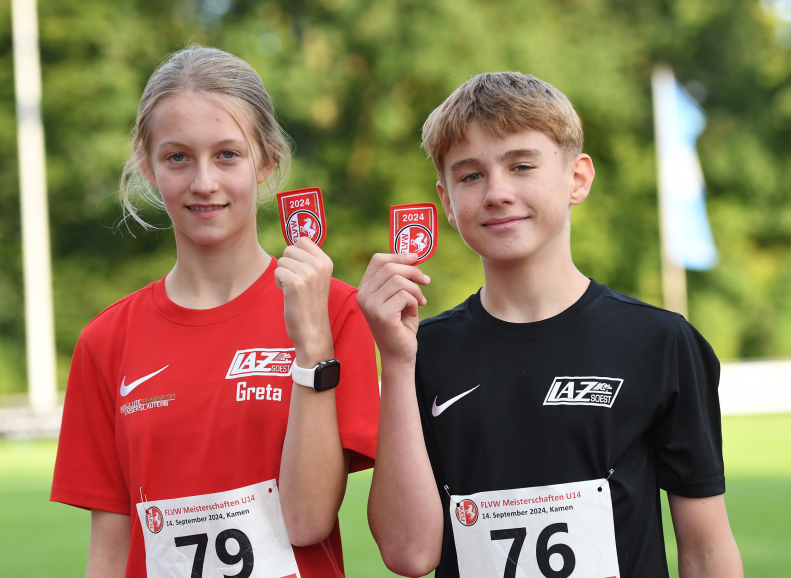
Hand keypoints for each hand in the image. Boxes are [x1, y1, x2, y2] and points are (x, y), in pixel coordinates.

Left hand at [275, 237, 333, 365]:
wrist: (312, 330)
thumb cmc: (310, 304)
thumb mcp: (317, 278)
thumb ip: (308, 260)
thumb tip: (292, 242)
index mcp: (326, 261)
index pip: (303, 240)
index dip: (295, 254)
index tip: (300, 270)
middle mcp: (319, 265)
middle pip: (289, 249)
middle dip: (287, 265)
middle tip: (298, 284)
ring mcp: (308, 273)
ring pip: (281, 261)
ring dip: (283, 275)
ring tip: (294, 290)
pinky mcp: (295, 283)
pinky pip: (277, 272)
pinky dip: (279, 283)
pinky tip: (289, 295)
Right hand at [356, 253, 429, 365]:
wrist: (400, 353)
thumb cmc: (401, 324)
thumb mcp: (400, 296)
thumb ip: (401, 277)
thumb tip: (413, 255)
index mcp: (365, 288)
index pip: (378, 260)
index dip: (399, 256)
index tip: (417, 259)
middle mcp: (363, 295)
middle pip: (390, 267)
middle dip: (413, 272)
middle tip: (426, 282)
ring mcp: (370, 305)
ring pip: (399, 281)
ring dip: (415, 290)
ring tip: (418, 302)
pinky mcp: (381, 315)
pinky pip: (404, 295)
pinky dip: (414, 301)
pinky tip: (413, 312)